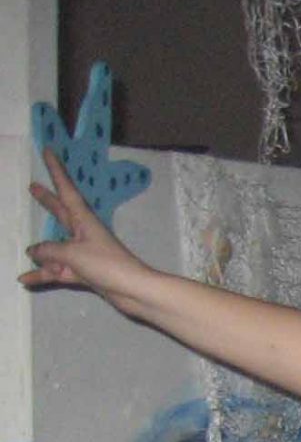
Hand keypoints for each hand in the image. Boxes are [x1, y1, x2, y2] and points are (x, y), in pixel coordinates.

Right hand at [20, 149, 153, 306]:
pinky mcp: (85, 272)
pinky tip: (25, 279)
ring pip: (57, 248)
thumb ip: (49, 250)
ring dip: (42, 251)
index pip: (66, 190)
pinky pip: (59, 271)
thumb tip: (33, 251)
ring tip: (26, 251)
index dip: (56, 171)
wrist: (134, 291)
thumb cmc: (107, 265)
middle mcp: (83, 234)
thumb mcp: (72, 253)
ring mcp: (84, 254)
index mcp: (84, 220)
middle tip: (33, 186)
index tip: (49, 151)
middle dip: (48, 201)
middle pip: (61, 213)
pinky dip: (44, 275)